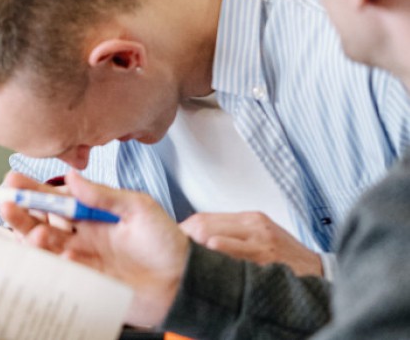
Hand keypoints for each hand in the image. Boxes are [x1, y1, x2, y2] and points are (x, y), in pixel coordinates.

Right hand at [0, 170, 188, 327]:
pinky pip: (60, 272)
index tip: (13, 181)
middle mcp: (81, 235)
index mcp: (92, 213)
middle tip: (7, 203)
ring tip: (34, 233)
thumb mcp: (138, 208)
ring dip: (33, 237)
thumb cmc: (166, 242)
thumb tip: (72, 176)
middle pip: (40, 222)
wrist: (183, 282)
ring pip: (44, 247)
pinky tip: (64, 256)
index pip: (55, 199)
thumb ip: (104, 194)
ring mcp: (82, 258)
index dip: (33, 190)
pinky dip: (55, 263)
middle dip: (21, 213)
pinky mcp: (86, 281)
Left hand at [179, 211, 322, 275]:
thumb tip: (197, 239)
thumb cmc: (286, 259)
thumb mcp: (260, 237)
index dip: (184, 230)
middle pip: (203, 225)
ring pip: (212, 238)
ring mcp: (260, 242)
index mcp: (251, 219)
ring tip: (185, 262)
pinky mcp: (265, 258)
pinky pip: (231, 256)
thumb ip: (232, 235)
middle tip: (173, 253)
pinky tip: (207, 267)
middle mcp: (254, 226)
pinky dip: (214, 259)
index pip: (204, 218)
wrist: (320, 274)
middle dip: (184, 240)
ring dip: (195, 251)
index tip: (173, 241)